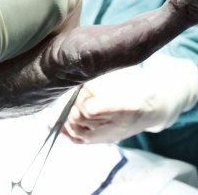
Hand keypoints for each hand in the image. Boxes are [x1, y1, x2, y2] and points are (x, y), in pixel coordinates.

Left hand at [62, 55, 197, 143]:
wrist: (155, 108)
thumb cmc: (139, 86)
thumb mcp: (125, 75)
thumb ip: (103, 76)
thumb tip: (80, 72)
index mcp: (125, 108)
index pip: (92, 110)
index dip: (81, 96)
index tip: (81, 83)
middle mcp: (116, 126)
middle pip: (81, 119)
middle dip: (72, 102)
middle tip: (73, 90)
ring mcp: (109, 135)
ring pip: (77, 131)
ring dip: (67, 114)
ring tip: (69, 101)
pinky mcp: (103, 139)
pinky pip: (79, 140)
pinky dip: (65, 131)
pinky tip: (56, 121)